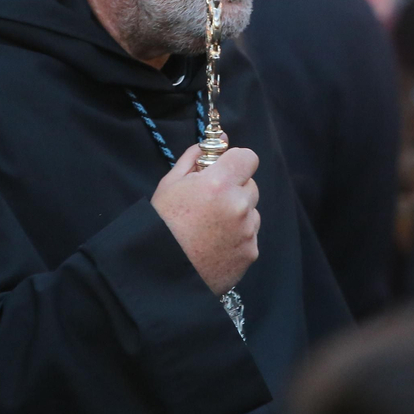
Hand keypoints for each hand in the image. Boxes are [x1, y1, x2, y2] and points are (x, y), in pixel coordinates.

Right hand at [152, 146, 260, 296]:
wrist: (162, 272)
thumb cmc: (162, 225)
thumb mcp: (170, 184)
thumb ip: (195, 158)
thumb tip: (215, 141)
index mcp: (219, 183)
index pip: (248, 157)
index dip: (235, 162)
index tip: (224, 170)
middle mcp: (238, 205)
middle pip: (251, 185)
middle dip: (235, 190)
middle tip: (210, 203)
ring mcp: (247, 231)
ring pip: (252, 212)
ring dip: (238, 215)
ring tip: (210, 229)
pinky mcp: (251, 253)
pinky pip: (250, 237)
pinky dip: (237, 238)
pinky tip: (215, 246)